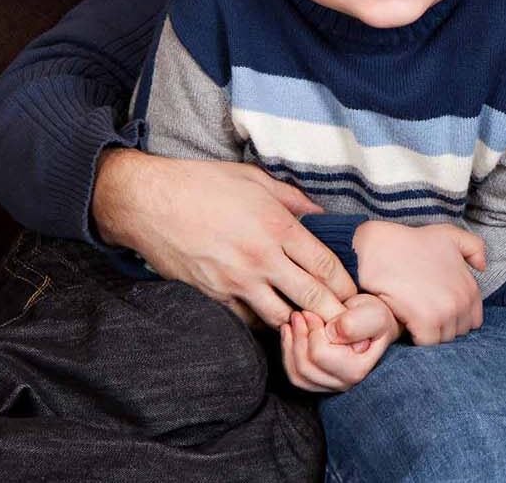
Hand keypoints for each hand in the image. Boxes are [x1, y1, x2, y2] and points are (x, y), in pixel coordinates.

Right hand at [92, 149, 353, 326]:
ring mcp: (236, 281)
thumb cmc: (202, 184)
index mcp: (276, 226)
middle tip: (348, 324)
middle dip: (334, 314)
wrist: (148, 202)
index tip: (357, 296)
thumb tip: (321, 214)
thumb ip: (293, 200)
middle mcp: (261, 259)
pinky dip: (262, 322)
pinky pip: (247, 320)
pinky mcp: (213, 295)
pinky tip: (271, 318)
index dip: (346, 285)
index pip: (325, 265)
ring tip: (312, 326)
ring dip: (298, 322)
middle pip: (312, 298)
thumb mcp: (254, 179)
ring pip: (281, 317)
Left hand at [279, 295, 400, 392]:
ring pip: (297, 374)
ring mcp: (330, 384)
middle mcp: (343, 383)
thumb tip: (331, 333)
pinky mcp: (318, 382)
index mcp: (357, 369)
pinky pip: (294, 375)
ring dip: (290, 345)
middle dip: (298, 337)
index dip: (312, 330)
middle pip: (305, 367)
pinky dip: (287, 352)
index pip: (320, 355)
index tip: (312, 311)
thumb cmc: (373, 316)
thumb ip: (355, 323)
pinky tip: (290, 333)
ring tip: (294, 321)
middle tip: (300, 313)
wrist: (372, 320)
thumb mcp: (373, 314)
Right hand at [353, 222, 486, 344]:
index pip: (472, 321)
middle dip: (442, 327)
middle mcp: (462, 301)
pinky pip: (427, 343)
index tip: (437, 310)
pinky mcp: (425, 321)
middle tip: (423, 314)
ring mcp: (445, 312)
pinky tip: (406, 322)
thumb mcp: (449, 235)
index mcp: (470, 287)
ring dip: (429, 334)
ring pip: (442, 340)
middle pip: (457, 333)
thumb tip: (483, 267)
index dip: (455, 318)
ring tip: (414, 318)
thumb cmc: (412, 241)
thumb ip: (473, 247)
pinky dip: (416, 337)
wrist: (381, 247)